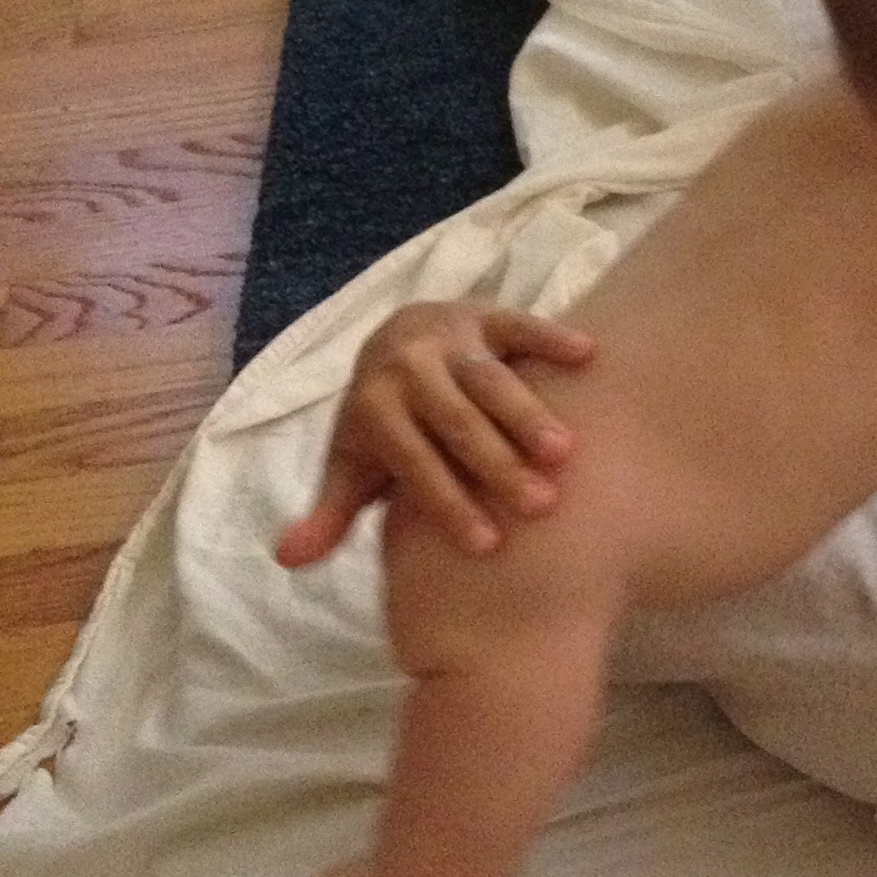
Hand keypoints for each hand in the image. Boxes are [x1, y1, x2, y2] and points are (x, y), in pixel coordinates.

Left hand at [276, 304, 594, 567]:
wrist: (394, 341)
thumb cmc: (384, 425)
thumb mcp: (353, 467)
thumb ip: (330, 514)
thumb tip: (288, 561)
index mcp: (371, 408)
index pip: (411, 460)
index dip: (447, 502)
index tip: (488, 546)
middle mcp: (405, 367)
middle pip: (453, 419)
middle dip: (495, 462)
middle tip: (540, 506)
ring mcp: (448, 338)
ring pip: (488, 376)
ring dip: (526, 411)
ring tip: (563, 453)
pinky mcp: (485, 315)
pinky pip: (520, 324)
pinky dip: (551, 337)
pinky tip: (588, 355)